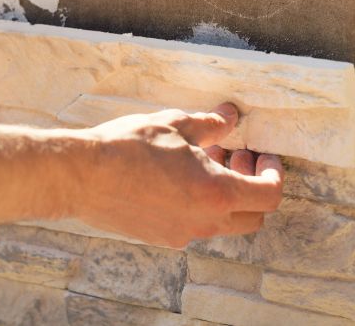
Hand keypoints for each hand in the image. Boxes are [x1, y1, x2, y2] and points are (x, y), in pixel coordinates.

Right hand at [80, 103, 283, 247]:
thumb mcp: (175, 125)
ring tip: (201, 161)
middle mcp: (205, 221)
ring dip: (225, 194)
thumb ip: (210, 125)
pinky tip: (176, 179)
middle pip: (253, 216)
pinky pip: (194, 225)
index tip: (262, 155)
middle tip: (235, 156)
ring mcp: (182, 234)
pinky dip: (199, 205)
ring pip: (223, 222)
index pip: (269, 195)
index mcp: (217, 193)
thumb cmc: (128, 147)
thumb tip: (229, 117)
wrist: (82, 176)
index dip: (273, 173)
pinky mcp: (161, 237)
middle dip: (253, 186)